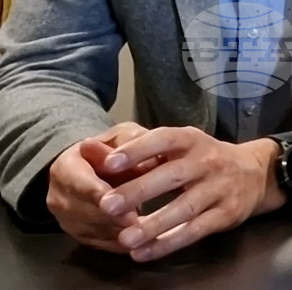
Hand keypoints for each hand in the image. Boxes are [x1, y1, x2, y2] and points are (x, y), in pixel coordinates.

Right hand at [46, 122, 156, 251]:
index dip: (100, 194)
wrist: (95, 166)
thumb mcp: (122, 135)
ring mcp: (65, 218)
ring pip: (90, 231)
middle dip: (111, 218)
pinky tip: (141, 241)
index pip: (80, 184)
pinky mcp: (77, 234)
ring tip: (145, 231)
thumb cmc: (114, 149)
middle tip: (138, 222)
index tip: (121, 200)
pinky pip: (98, 244)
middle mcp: (58, 196)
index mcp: (65, 167)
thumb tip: (129, 155)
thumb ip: (128, 143)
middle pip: (83, 212)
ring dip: (117, 232)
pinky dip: (118, 243)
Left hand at [94, 127, 283, 261]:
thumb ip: (134, 152)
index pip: (164, 140)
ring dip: (154, 224)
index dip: (138, 150)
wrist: (256, 174)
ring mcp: (220, 188)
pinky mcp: (226, 214)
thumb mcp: (177, 149)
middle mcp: (208, 161)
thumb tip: (88, 150)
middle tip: (107, 206)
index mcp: (192, 140)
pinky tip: (144, 252)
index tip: (109, 163)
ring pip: (185, 208)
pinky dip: (169, 243)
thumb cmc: (203, 160)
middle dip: (139, 191)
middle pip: (173, 176)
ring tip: (125, 239)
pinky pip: (196, 231)